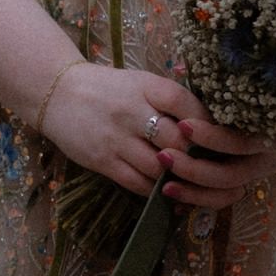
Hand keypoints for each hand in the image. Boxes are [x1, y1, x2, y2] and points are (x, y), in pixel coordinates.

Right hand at [40, 63, 275, 210]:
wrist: (58, 94)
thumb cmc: (108, 89)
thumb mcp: (140, 83)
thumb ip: (170, 100)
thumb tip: (210, 124)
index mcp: (146, 87)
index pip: (187, 105)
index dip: (206, 124)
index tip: (217, 137)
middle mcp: (133, 111)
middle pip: (178, 141)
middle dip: (197, 156)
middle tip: (211, 167)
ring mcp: (117, 138)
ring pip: (160, 168)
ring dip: (179, 178)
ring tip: (192, 183)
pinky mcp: (103, 161)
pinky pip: (137, 183)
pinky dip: (156, 191)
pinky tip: (167, 191)